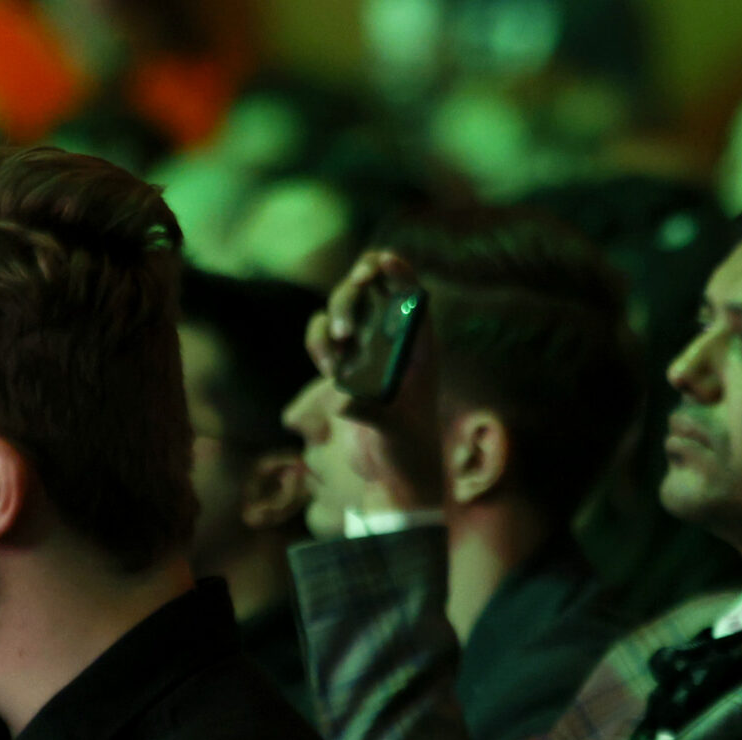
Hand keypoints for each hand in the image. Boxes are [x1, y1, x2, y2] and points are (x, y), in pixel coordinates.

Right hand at [307, 249, 443, 510]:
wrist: (393, 475)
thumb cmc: (409, 452)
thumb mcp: (398, 433)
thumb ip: (375, 413)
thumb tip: (346, 401)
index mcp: (421, 345)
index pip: (412, 292)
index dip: (397, 270)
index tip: (380, 263)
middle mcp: (393, 339)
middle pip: (368, 290)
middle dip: (351, 297)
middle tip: (344, 329)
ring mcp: (367, 349)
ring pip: (343, 310)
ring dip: (331, 323)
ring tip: (334, 360)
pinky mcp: (345, 365)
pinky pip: (326, 336)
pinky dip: (320, 342)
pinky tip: (329, 367)